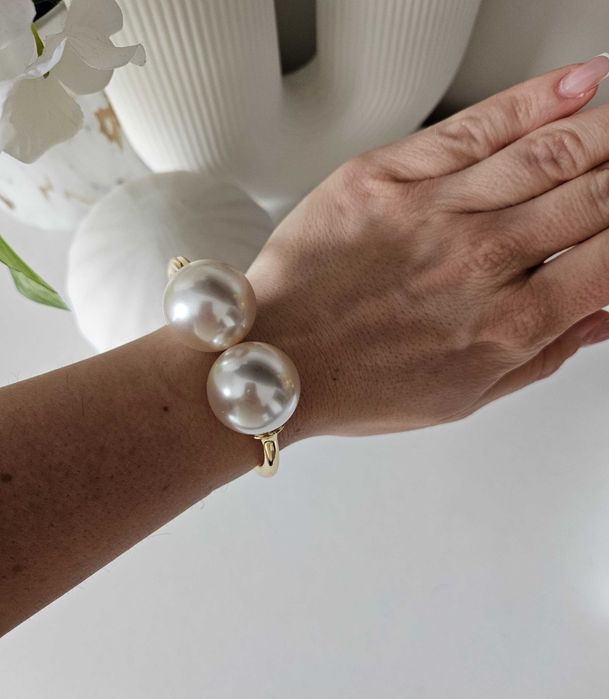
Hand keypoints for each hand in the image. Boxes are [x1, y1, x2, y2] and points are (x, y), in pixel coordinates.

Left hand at [247, 56, 608, 439]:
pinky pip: (476, 126)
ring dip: (603, 130)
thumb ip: (543, 354)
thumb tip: (604, 316)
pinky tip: (580, 83)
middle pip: (592, 196)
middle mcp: (480, 262)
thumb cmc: (360, 383)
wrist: (277, 358)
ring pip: (547, 153)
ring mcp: (433, 212)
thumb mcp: (464, 394)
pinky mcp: (385, 177)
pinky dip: (536, 99)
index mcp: (506, 326)